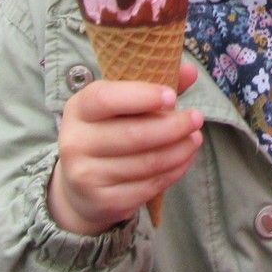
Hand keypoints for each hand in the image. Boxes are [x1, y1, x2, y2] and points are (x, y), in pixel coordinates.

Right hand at [46, 60, 202, 235]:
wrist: (80, 188)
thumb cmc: (107, 134)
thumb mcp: (120, 106)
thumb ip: (152, 87)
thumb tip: (189, 71)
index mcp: (78, 109)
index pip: (105, 98)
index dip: (141, 96)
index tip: (171, 97)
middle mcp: (75, 142)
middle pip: (133, 134)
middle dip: (172, 126)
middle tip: (197, 118)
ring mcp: (86, 175)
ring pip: (145, 163)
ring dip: (179, 150)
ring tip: (195, 139)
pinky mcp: (104, 201)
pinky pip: (148, 186)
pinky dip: (173, 172)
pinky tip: (184, 159)